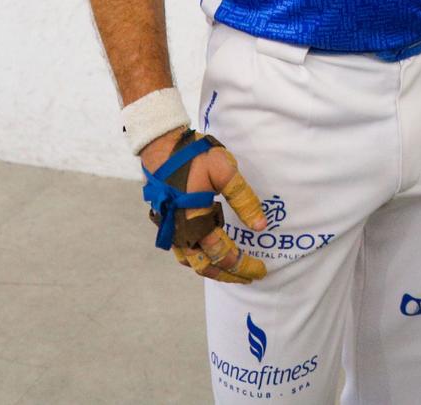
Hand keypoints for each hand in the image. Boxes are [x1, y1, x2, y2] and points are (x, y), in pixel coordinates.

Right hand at [140, 129, 269, 282]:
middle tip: (249, 277)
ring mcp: (169, 227)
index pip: (223, 254)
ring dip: (211, 268)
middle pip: (205, 266)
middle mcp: (179, 231)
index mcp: (195, 222)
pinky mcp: (164, 220)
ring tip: (230, 269)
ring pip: (190, 260)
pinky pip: (181, 249)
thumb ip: (243, 199)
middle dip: (229, 274)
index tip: (261, 270)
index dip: (243, 265)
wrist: (160, 144)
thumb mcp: (224, 172)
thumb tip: (260, 226)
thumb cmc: (193, 156)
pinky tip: (209, 250)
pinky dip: (198, 256)